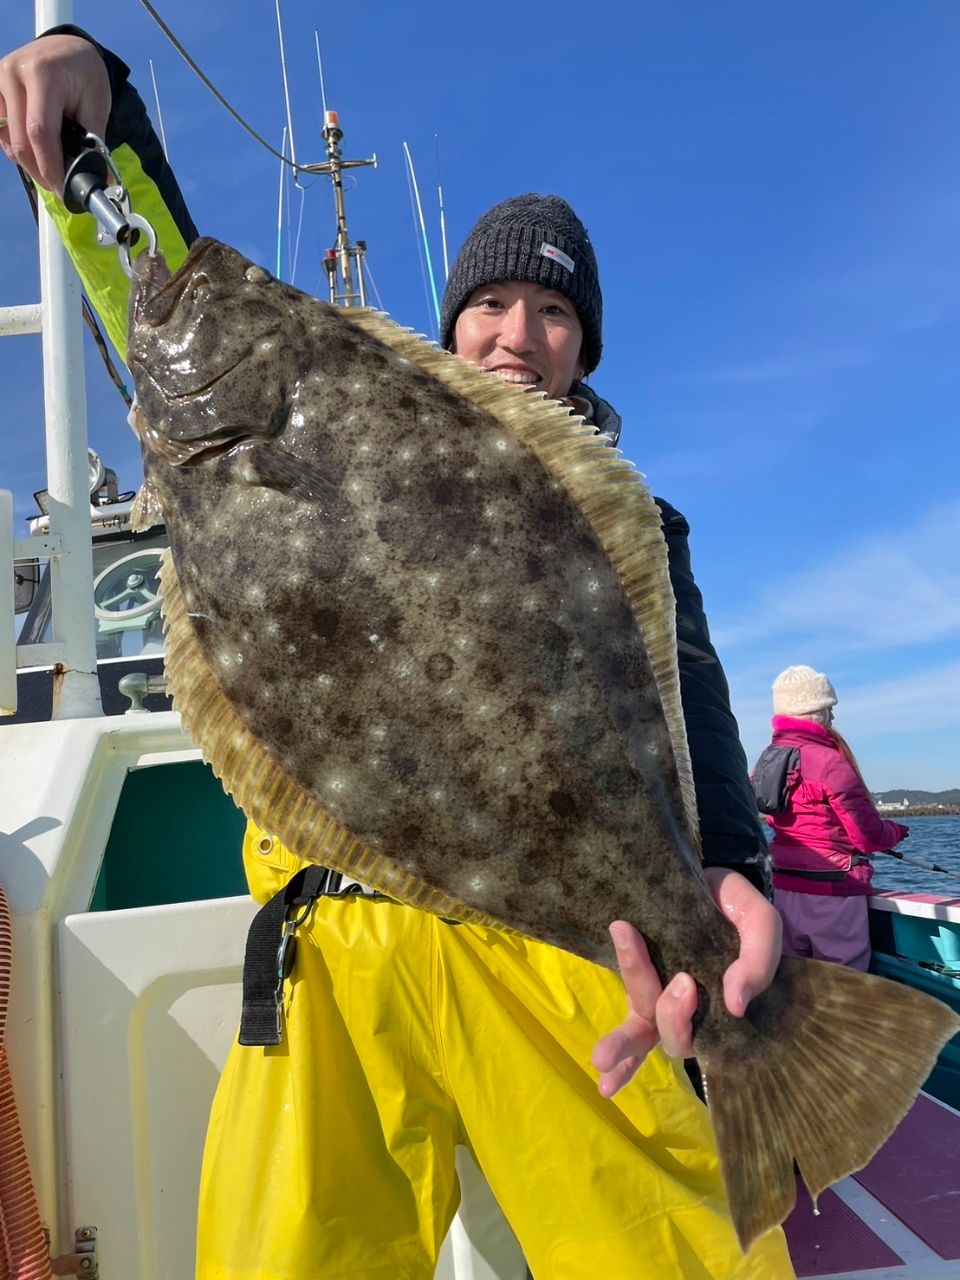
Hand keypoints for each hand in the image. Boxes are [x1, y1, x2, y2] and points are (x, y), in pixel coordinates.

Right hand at [0, 33, 109, 192]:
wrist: (68, 48)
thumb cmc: (85, 75)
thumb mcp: (98, 104)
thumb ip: (93, 141)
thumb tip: (95, 181)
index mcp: (43, 75)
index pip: (40, 131)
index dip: (51, 167)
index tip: (64, 189)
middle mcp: (13, 74)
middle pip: (21, 141)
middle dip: (41, 172)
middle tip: (61, 186)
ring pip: (8, 140)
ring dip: (30, 164)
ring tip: (52, 168)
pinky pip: (1, 130)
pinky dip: (18, 148)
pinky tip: (36, 150)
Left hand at [591, 867, 781, 1096]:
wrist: (700, 880)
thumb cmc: (733, 907)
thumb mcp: (758, 921)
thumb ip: (758, 959)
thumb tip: (736, 1004)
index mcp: (725, 1000)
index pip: (719, 1033)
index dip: (703, 1015)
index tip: (691, 981)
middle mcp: (694, 1009)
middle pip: (677, 1034)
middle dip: (673, 1019)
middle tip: (683, 984)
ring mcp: (664, 1000)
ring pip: (647, 1030)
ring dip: (624, 1043)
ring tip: (601, 1057)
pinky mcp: (641, 985)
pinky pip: (630, 1019)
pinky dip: (620, 1054)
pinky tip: (602, 1072)